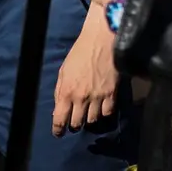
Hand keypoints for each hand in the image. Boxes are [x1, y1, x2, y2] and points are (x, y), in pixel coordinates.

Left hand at [52, 7, 118, 136]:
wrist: (101, 39)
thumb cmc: (80, 52)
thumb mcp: (63, 72)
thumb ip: (60, 92)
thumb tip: (59, 110)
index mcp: (66, 92)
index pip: (60, 120)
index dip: (58, 130)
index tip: (59, 133)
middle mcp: (81, 98)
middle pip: (77, 124)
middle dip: (74, 124)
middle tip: (76, 120)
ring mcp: (98, 96)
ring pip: (93, 120)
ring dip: (89, 118)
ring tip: (90, 112)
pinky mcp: (112, 92)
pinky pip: (108, 112)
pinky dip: (104, 112)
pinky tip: (102, 107)